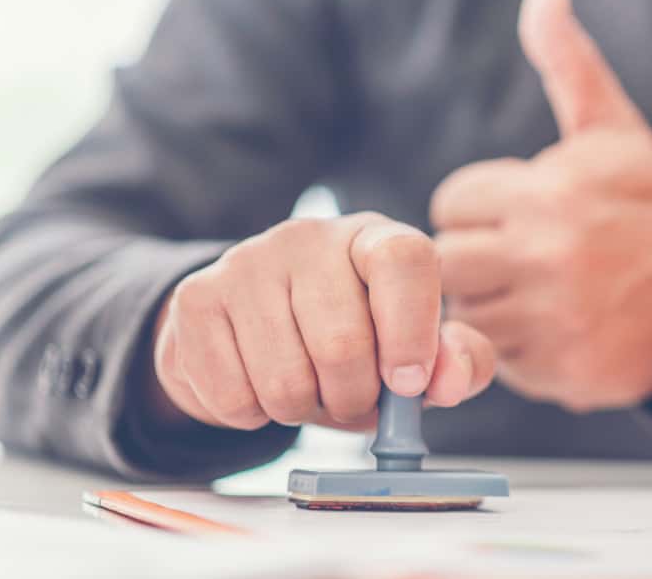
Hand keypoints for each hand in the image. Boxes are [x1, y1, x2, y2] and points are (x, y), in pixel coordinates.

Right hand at [148, 213, 495, 431]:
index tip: (408, 383)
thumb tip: (449, 380)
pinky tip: (261, 384)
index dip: (412, 331)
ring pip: (285, 381)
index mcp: (373, 238)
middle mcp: (308, 237)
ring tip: (308, 387)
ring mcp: (246, 262)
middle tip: (352, 397)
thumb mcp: (416, 350)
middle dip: (354, 398)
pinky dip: (255, 415)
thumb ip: (455, 362)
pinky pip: (234, 396)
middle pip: (342, 343)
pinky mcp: (196, 300)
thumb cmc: (355, 339)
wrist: (254, 328)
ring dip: (304, 411)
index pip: (404, 260)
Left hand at [429, 0, 651, 411]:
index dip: (474, 207)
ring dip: (491, 304)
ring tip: (535, 290)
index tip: (508, 212)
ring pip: (467, 316)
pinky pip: (502, 363)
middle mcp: (544, 260)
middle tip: (511, 255)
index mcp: (547, 195)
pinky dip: (519, 349)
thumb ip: (568, 63)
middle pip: (447, 264)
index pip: (449, 204)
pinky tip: (555, 327)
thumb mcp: (613, 129)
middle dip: (472, 257)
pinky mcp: (564, 375)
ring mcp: (553, 322)